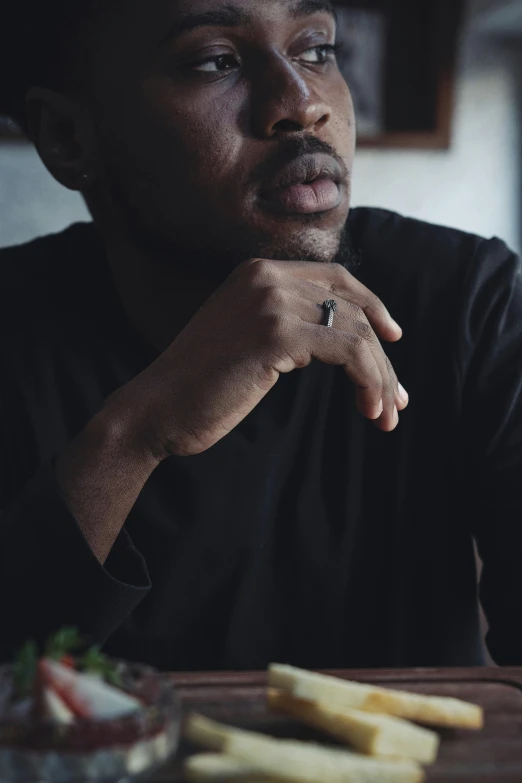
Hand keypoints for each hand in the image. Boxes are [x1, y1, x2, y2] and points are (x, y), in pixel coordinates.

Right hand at [108, 259, 407, 458]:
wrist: (156, 408)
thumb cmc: (201, 385)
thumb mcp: (246, 339)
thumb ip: (283, 324)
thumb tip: (338, 337)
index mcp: (258, 272)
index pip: (336, 278)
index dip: (372, 306)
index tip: (392, 339)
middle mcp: (267, 276)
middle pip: (352, 307)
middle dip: (382, 357)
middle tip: (397, 399)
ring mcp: (270, 301)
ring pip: (357, 331)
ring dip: (380, 376)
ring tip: (386, 415)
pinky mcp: (276, 333)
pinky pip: (348, 350)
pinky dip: (368, 380)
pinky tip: (370, 409)